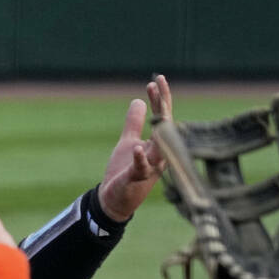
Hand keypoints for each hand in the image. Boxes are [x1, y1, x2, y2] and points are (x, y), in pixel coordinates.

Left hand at [97, 74, 172, 221]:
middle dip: (162, 105)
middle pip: (165, 127)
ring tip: (156, 107)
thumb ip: (134, 123)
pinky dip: (140, 158)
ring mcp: (149, 167)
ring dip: (159, 128)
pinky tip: (137, 147)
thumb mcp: (127, 141)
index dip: (161, 98)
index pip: (163, 118)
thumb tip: (138, 101)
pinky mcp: (136, 179)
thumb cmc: (124, 170)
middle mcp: (158, 155)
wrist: (113, 199)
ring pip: (160, 147)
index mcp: (157, 144)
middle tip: (156, 83)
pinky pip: (141, 168)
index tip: (156, 79)